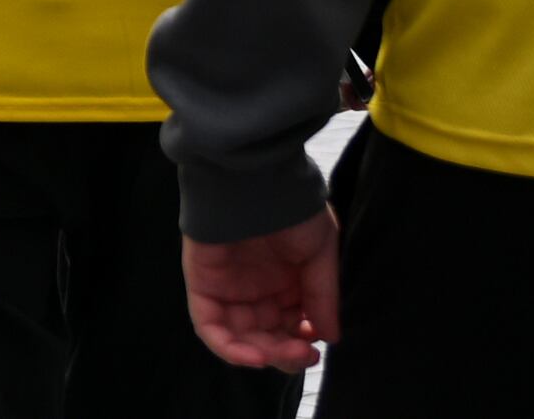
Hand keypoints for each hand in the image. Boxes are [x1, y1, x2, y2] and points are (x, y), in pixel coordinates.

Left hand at [183, 213, 340, 371]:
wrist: (256, 178)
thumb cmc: (291, 206)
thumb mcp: (320, 251)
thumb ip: (322, 295)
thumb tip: (330, 337)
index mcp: (285, 280)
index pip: (290, 325)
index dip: (303, 340)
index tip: (318, 344)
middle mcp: (256, 287)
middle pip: (267, 336)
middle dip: (286, 353)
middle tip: (306, 355)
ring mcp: (228, 287)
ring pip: (241, 337)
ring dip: (264, 354)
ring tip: (287, 355)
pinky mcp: (203, 284)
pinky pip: (210, 326)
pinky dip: (230, 348)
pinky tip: (256, 356)